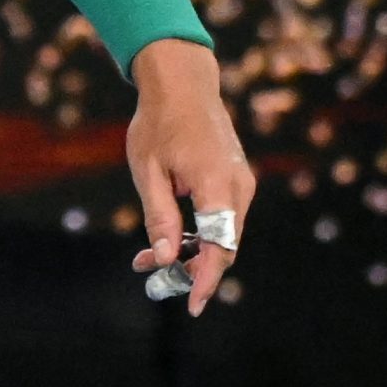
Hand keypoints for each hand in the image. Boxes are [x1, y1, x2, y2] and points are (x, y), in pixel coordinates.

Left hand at [124, 38, 255, 315]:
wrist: (183, 83)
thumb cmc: (159, 122)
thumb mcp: (147, 169)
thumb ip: (158, 216)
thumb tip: (163, 259)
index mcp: (215, 183)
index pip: (218, 245)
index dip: (205, 278)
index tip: (191, 304)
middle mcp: (237, 187)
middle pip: (223, 247)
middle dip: (190, 269)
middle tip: (150, 277)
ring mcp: (241, 184)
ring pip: (222, 236)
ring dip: (190, 253)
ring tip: (145, 258)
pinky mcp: (236, 182)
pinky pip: (222, 220)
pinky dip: (199, 234)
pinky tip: (169, 239)